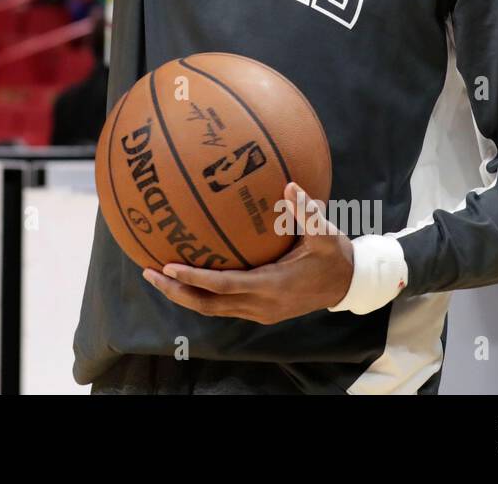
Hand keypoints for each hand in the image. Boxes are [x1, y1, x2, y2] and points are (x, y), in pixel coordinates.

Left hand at [142, 182, 354, 324]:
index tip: (167, 267)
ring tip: (157, 276)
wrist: (349, 284)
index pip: (223, 286)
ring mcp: (259, 311)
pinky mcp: (260, 311)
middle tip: (147, 272)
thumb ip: (305, 211)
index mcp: (272, 285)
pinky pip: (222, 305)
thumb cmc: (335, 255)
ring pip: (212, 309)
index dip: (194, 278)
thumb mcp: (324, 233)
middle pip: (207, 304)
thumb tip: (289, 185)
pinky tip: (185, 278)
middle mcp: (261, 304)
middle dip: (175, 291)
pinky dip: (200, 294)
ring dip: (183, 295)